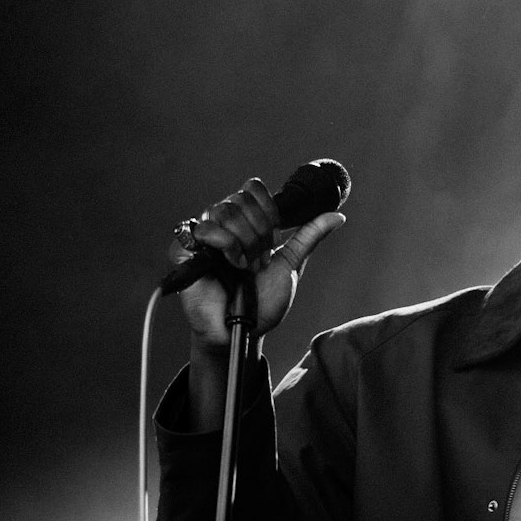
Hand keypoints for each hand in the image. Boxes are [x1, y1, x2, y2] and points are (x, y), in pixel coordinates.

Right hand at [168, 177, 344, 350]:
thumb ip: (308, 237)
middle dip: (258, 234)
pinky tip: (230, 264)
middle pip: (239, 199)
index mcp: (246, 222)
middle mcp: (223, 224)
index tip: (274, 239)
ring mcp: (203, 236)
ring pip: (222, 210)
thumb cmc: (262, 303)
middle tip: (258, 261)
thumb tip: (336, 216)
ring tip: (244, 267)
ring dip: (242, 242)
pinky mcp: (184, 250)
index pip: (253, 189)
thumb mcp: (290, 265)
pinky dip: (223, 244)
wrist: (243, 330)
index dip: (267, 211)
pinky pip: (201, 229)